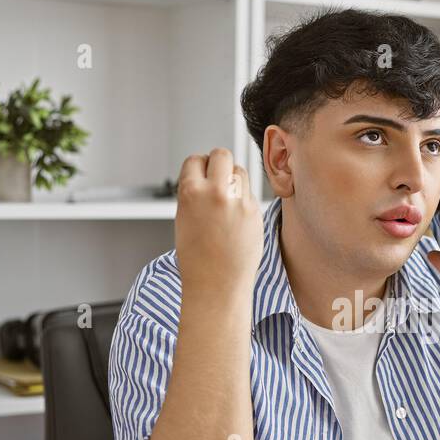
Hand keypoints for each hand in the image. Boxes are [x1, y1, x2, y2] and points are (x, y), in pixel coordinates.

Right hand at [175, 147, 261, 294]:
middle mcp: (215, 193)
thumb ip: (196, 193)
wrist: (216, 284)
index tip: (201, 176)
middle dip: (219, 163)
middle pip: (222, 155)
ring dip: (234, 180)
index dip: (199, 167)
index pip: (196, 159)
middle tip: (218, 179)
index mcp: (190, 193)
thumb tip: (208, 174)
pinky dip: (244, 200)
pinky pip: (250, 193)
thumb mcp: (184, 219)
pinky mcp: (255, 212)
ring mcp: (238, 202)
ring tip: (227, 202)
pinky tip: (236, 220)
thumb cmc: (197, 258)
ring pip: (240, 171)